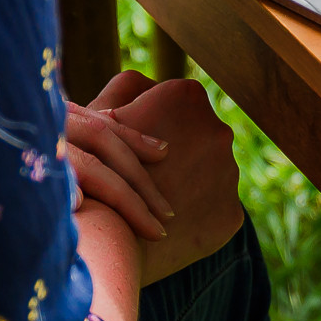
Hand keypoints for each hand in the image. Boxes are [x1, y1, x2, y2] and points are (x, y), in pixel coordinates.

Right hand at [65, 70, 246, 285]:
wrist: (102, 237)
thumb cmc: (88, 168)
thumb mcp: (98, 114)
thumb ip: (128, 87)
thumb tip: (150, 82)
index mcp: (186, 96)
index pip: (175, 104)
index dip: (154, 124)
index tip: (137, 144)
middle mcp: (219, 130)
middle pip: (197, 139)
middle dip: (178, 153)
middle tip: (147, 175)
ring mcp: (230, 174)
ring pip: (208, 175)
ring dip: (189, 184)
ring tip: (152, 205)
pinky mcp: (232, 214)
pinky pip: (213, 212)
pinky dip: (195, 218)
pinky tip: (166, 228)